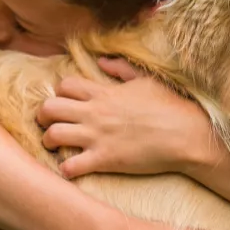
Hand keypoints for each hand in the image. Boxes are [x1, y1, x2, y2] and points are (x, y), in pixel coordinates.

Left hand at [37, 57, 213, 178]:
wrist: (187, 135)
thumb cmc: (171, 106)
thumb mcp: (146, 80)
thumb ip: (121, 69)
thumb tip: (102, 60)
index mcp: (104, 92)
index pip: (64, 85)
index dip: (60, 93)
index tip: (67, 103)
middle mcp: (95, 113)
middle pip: (49, 108)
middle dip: (43, 116)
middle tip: (49, 124)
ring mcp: (98, 137)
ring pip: (52, 136)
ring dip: (48, 142)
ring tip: (56, 147)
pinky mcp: (105, 159)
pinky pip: (70, 166)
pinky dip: (66, 169)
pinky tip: (72, 169)